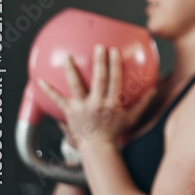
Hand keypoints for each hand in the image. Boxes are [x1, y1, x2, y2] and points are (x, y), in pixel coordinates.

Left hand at [38, 45, 155, 148]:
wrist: (97, 147)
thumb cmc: (114, 132)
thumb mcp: (132, 118)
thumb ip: (143, 103)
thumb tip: (153, 89)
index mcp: (112, 103)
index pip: (115, 80)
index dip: (115, 65)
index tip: (114, 52)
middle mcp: (97, 103)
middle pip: (99, 79)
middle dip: (99, 62)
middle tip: (99, 48)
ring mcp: (82, 107)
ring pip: (76, 86)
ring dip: (72, 70)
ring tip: (68, 57)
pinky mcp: (69, 112)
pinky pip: (57, 100)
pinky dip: (48, 90)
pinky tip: (40, 81)